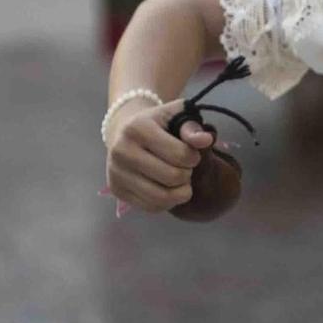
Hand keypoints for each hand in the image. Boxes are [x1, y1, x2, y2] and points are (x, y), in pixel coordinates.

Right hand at [105, 99, 215, 213]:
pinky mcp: (117, 190)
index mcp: (138, 128)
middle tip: (185, 167)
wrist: (123, 132)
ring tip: (180, 181)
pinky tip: (168, 188)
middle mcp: (122, 151)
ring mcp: (117, 173)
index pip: (180, 154)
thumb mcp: (174, 116)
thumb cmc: (156, 124)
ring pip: (162, 197)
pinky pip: (151, 207)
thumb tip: (206, 140)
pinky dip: (167, 202)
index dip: (194, 157)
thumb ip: (192, 128)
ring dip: (180, 192)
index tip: (191, 154)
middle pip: (172, 177)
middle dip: (187, 174)